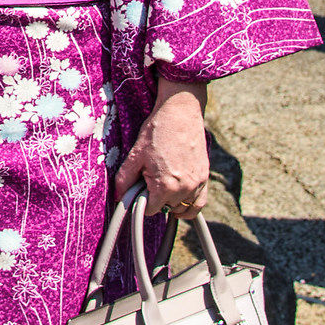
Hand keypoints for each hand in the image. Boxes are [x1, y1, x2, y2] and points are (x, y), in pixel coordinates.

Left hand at [114, 73, 208, 218]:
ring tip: (164, 186)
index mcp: (165, 186)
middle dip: (157, 199)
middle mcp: (185, 189)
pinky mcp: (205, 178)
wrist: (181, 113)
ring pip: (183, 208)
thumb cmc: (157, 132)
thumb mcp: (135, 155)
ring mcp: (198, 184)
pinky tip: (180, 194)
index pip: (150, 210)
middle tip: (151, 179)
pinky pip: (199, 203)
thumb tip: (119, 197)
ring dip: (173, 203)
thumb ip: (125, 180)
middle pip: (166, 209)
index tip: (140, 188)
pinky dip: (190, 203)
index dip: (142, 201)